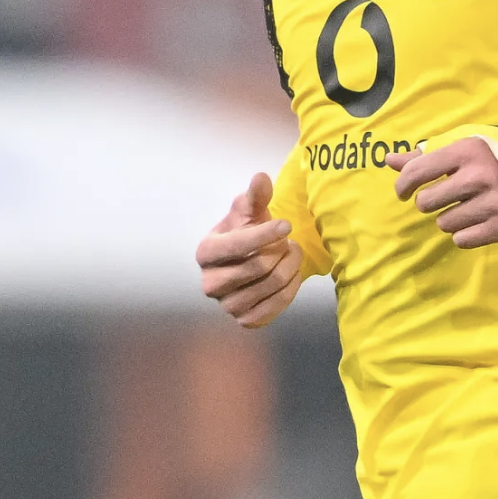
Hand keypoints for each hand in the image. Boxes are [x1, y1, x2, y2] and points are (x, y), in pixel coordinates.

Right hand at [196, 173, 305, 327]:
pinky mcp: (244, 320)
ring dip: (291, 266)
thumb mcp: (248, 210)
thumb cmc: (245, 230)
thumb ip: (255, 195)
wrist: (247, 260)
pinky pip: (276, 307)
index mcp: (205, 252)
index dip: (266, 234)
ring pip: (272, 285)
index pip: (239, 245)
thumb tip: (261, 178)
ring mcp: (226, 305)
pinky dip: (291, 288)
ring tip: (292, 253)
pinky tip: (292, 275)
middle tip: (289, 240)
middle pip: (260, 266)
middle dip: (282, 250)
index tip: (288, 225)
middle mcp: (210, 283)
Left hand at [386, 137, 497, 248]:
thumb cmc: (491, 157)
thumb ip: (425, 154)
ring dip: (449, 218)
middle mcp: (478, 177)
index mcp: (466, 151)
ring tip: (466, 207)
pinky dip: (465, 233)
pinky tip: (477, 220)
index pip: (417, 171)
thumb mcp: (462, 146)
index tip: (404, 192)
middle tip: (444, 197)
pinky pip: (462, 240)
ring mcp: (492, 203)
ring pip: (444, 224)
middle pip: (426, 203)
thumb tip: (389, 160)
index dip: (403, 184)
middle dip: (429, 202)